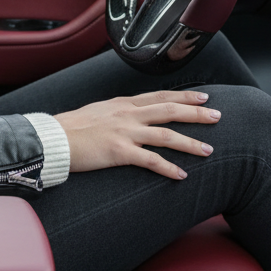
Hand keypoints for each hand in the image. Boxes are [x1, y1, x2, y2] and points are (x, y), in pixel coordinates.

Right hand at [54, 90, 219, 179]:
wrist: (53, 138)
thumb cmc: (71, 127)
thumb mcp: (98, 110)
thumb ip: (117, 112)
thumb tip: (129, 116)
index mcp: (124, 103)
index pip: (161, 96)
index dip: (184, 96)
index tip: (203, 96)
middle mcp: (128, 114)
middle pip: (170, 110)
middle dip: (197, 113)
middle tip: (217, 116)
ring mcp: (125, 132)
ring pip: (167, 135)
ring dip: (190, 143)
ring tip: (209, 150)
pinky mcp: (120, 151)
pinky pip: (151, 161)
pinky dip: (169, 168)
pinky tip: (182, 175)